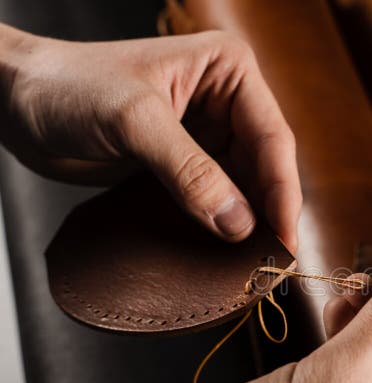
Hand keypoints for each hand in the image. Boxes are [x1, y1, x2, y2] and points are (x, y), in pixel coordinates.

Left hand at [0, 24, 300, 246]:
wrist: (16, 101)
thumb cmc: (68, 86)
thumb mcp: (133, 122)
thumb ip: (189, 171)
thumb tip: (239, 223)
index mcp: (228, 71)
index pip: (272, 138)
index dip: (282, 193)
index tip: (285, 240)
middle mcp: (226, 102)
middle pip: (265, 167)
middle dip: (269, 213)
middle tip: (272, 262)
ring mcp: (207, 135)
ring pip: (246, 188)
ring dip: (249, 225)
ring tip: (254, 264)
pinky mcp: (186, 164)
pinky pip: (216, 200)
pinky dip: (221, 227)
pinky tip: (226, 252)